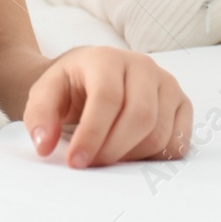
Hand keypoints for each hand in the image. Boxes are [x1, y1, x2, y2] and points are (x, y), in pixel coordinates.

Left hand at [23, 46, 191, 167]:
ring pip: (160, 133)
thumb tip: (43, 144)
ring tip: (108, 155)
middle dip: (114, 149)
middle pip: (140, 117)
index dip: (92, 134)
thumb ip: (39, 117)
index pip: (107, 98)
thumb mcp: (44, 95)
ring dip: (132, 156)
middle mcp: (142, 65)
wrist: (90, 77)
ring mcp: (166, 83)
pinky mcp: (181, 102)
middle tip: (92, 163)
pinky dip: (156, 158)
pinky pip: (178, 141)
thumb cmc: (69, 87)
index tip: (76, 161)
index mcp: (106, 58)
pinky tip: (132, 152)